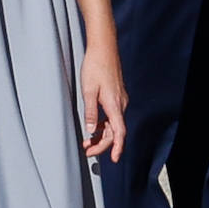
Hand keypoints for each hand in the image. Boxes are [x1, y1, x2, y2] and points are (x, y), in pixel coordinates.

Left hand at [80, 43, 127, 162]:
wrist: (103, 48)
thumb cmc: (95, 66)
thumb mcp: (88, 90)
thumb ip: (90, 112)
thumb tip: (91, 130)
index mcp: (114, 105)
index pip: (119, 132)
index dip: (117, 147)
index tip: (115, 159)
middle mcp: (120, 104)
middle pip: (115, 131)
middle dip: (102, 144)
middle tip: (88, 151)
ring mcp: (120, 100)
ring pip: (114, 124)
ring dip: (102, 135)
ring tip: (88, 142)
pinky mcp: (117, 96)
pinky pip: (113, 116)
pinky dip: (104, 125)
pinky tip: (94, 127)